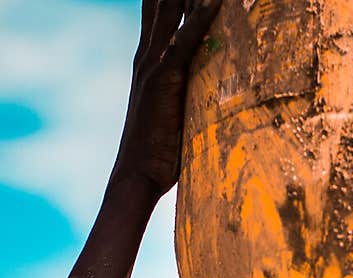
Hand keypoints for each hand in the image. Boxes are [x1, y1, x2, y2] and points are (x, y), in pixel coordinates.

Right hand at [108, 0, 221, 198]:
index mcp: (148, 60)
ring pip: (173, 10)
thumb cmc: (157, 154)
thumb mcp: (173, 114)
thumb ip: (186, 95)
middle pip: (163, 0)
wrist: (135, 176)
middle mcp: (147, 54)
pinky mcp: (164, 79)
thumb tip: (208, 95)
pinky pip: (185, 39)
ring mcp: (154, 64)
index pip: (158, 9)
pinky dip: (201, 16)